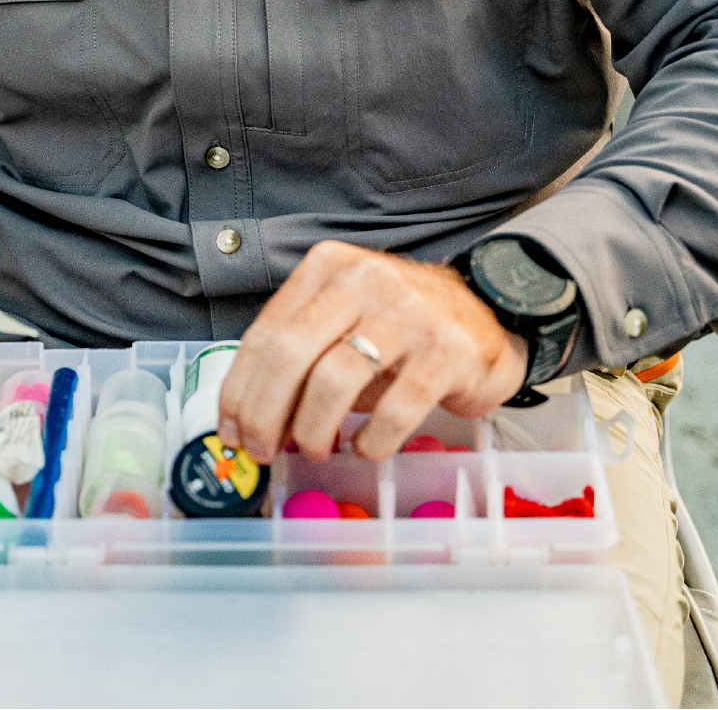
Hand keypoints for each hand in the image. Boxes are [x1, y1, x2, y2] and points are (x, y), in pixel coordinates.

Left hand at [217, 240, 527, 462]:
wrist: (486, 312)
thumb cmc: (399, 325)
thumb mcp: (343, 319)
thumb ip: (299, 355)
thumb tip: (250, 419)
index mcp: (328, 266)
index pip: (266, 332)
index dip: (240, 389)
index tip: (231, 430)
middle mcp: (365, 279)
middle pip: (290, 353)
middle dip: (265, 413)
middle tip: (263, 450)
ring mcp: (409, 312)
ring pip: (334, 380)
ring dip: (314, 429)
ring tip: (315, 450)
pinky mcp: (447, 351)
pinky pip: (394, 409)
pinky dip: (372, 440)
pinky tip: (367, 447)